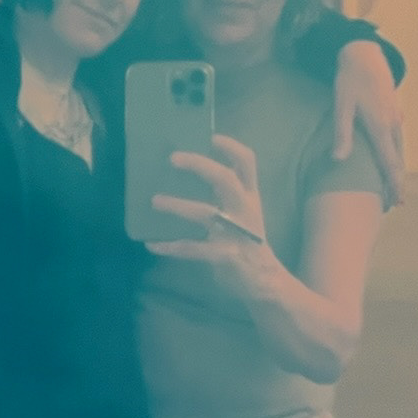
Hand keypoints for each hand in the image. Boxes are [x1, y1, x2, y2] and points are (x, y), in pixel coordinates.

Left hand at [147, 135, 269, 266]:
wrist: (264, 280)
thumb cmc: (246, 240)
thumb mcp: (243, 211)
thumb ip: (225, 192)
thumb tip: (190, 170)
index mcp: (250, 196)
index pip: (247, 163)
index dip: (231, 147)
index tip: (211, 137)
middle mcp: (244, 210)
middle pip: (225, 180)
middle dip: (199, 165)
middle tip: (173, 158)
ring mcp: (235, 233)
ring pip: (205, 213)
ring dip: (177, 206)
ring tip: (155, 201)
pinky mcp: (224, 256)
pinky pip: (193, 248)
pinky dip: (171, 246)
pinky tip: (152, 244)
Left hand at [334, 41, 404, 206]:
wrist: (365, 55)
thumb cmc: (349, 80)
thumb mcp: (341, 106)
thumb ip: (341, 133)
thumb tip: (338, 160)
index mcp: (380, 126)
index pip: (389, 162)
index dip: (393, 184)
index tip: (396, 202)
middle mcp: (392, 125)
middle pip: (398, 160)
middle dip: (396, 182)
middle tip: (395, 204)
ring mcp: (396, 118)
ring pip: (399, 150)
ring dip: (397, 170)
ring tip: (394, 188)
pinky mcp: (394, 112)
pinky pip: (397, 140)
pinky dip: (396, 155)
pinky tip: (393, 161)